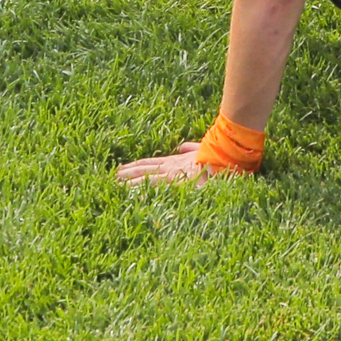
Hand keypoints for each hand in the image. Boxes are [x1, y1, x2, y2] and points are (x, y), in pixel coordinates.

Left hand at [115, 143, 233, 186]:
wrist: (226, 155)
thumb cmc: (216, 155)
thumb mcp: (201, 150)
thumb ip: (190, 148)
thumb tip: (181, 146)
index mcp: (175, 161)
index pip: (150, 164)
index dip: (136, 166)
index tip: (122, 169)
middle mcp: (170, 166)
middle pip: (144, 169)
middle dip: (128, 173)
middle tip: (113, 177)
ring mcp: (173, 173)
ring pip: (145, 176)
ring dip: (130, 181)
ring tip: (116, 183)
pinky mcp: (177, 180)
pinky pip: (156, 185)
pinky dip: (143, 190)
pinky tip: (134, 194)